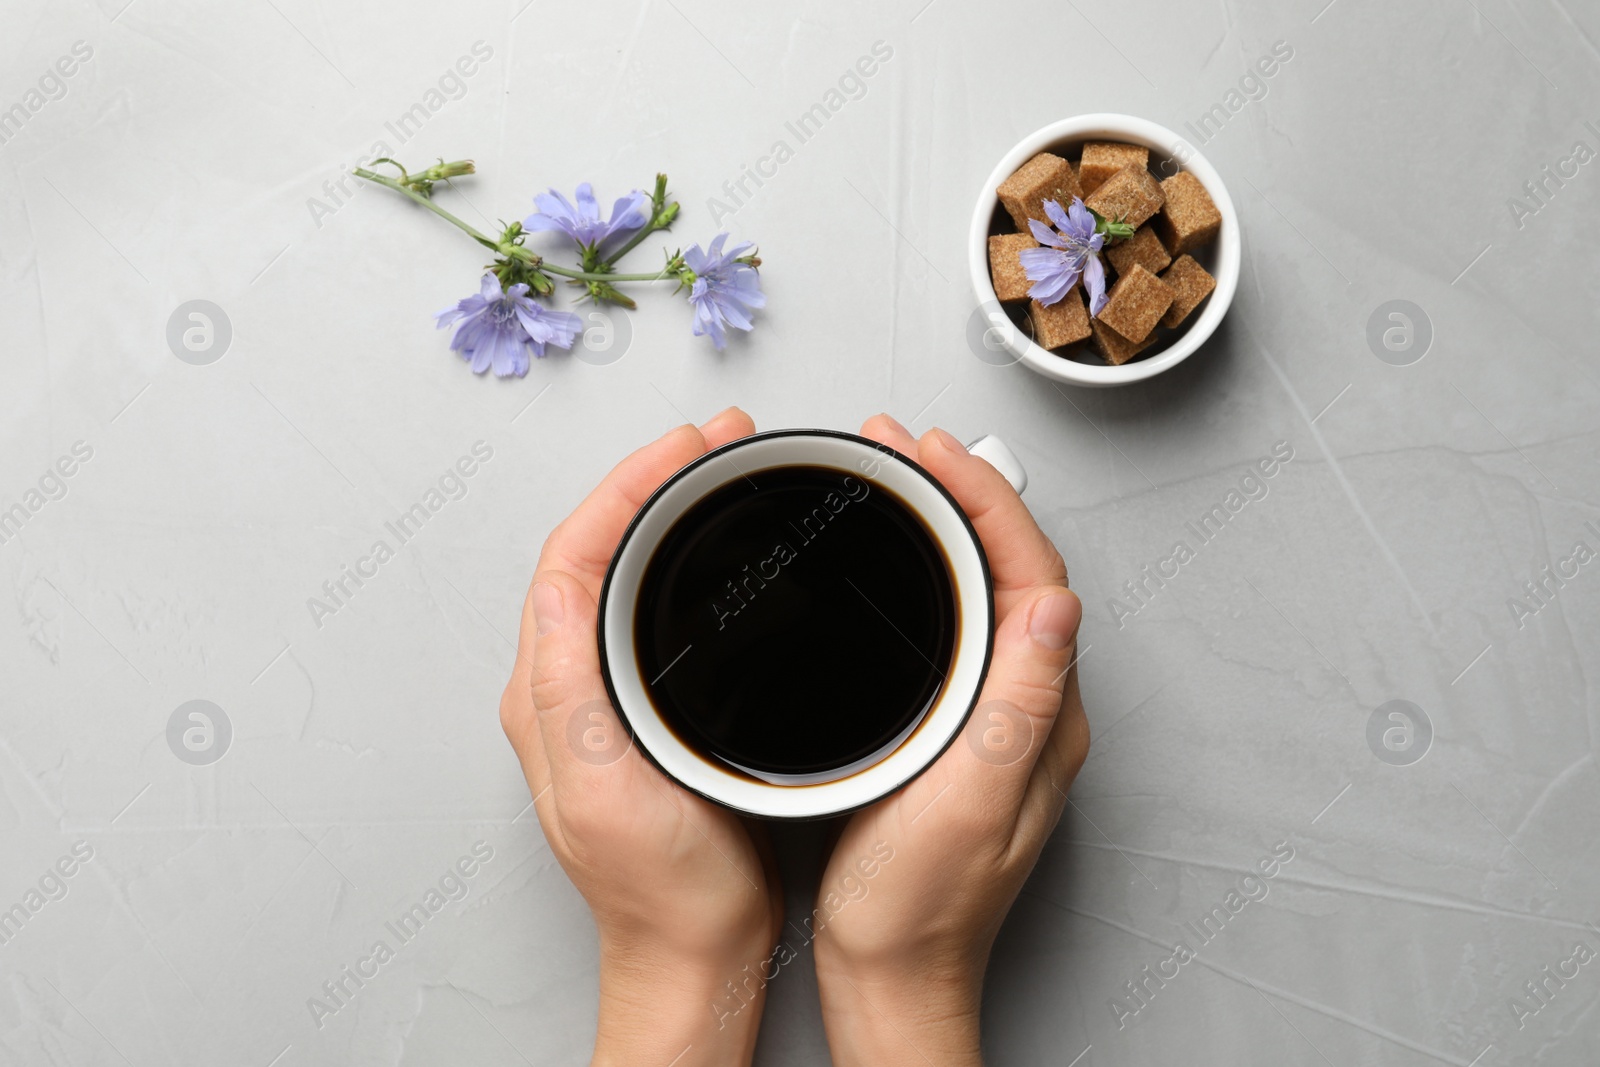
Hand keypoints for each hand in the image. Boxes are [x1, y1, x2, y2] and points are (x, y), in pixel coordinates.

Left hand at [499, 408, 782, 1066]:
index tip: (684, 449)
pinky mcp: (644, 712)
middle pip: (594, 550)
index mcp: (549, 696)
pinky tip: (714, 551)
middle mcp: (566, 689)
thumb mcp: (607, 786)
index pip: (572, 557)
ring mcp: (604, 699)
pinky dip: (679, 561)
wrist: (696, 951)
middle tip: (710, 442)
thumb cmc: (663, 889)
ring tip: (713, 472)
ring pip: (621, 573)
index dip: (626, 488)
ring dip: (662, 514)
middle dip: (648, 483)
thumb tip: (556, 591)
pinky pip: (649, 609)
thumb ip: (570, 689)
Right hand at [812, 416, 1089, 1066]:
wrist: (892, 974)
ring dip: (950, 529)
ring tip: (901, 483)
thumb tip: (1059, 606)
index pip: (1033, 575)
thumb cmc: (918, 906)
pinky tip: (897, 568)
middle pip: (1013, 570)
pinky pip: (960, 628)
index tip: (932, 454)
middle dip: (965, 495)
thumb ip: (1020, 705)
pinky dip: (931, 577)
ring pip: (987, 593)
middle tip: (906, 449)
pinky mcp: (960, 735)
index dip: (985, 501)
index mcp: (1042, 717)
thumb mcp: (969, 800)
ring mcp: (997, 721)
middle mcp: (1031, 711)